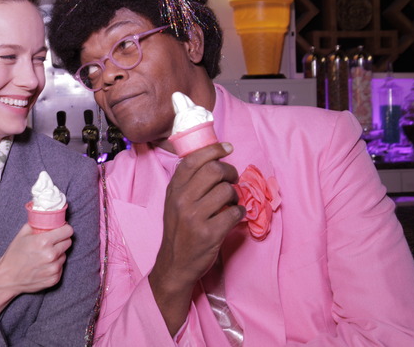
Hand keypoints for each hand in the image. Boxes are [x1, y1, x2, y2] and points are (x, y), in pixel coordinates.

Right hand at [0, 223, 72, 314]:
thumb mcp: (22, 235)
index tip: (62, 230)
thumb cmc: (14, 256)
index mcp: (44, 241)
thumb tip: (45, 217)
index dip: (65, 229)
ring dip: (58, 254)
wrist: (8, 278)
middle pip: (68, 242)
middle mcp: (51, 255)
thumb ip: (35, 224)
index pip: (68, 231)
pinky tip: (44, 265)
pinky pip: (61, 267)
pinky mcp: (54, 279)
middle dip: (61, 240)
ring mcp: (54, 268)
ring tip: (45, 255)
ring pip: (64, 255)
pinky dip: (55, 265)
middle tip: (52, 242)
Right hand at [149, 142, 244, 333]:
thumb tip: (213, 159)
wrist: (174, 265)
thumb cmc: (178, 230)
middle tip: (233, 180)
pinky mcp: (209, 233)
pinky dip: (240, 212)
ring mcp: (195, 217)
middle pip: (214, 170)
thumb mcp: (174, 202)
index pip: (193, 159)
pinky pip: (235, 212)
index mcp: (173, 189)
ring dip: (236, 195)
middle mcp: (182, 200)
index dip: (214, 149)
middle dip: (230, 172)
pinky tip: (234, 216)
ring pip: (227, 191)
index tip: (227, 148)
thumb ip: (188, 182)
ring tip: (231, 202)